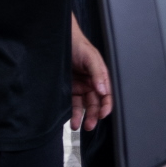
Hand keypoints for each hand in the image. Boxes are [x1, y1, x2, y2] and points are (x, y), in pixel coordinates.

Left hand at [70, 16, 112, 130]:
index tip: (102, 114)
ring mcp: (80, 87)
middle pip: (95, 104)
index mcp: (101, 77)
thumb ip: (97, 73)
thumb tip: (103, 90)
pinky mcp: (69, 90)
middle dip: (93, 116)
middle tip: (89, 125)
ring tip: (78, 126)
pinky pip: (72, 104)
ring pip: (84, 106)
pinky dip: (72, 113)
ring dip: (82, 117)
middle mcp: (92, 84)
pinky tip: (71, 120)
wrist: (59, 40)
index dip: (106, 106)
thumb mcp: (90, 57)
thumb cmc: (78, 45)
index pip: (107, 95)